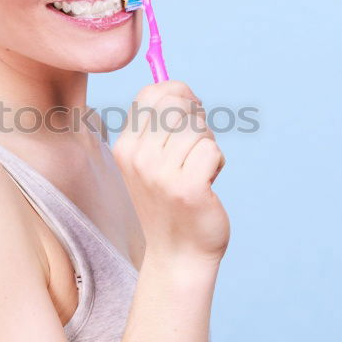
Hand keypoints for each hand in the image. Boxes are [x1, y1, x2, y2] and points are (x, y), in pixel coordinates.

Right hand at [112, 80, 229, 267]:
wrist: (179, 253)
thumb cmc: (172, 202)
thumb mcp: (152, 160)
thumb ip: (160, 124)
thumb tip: (180, 88)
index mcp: (125, 146)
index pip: (152, 93)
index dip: (179, 96)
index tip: (188, 118)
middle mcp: (137, 157)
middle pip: (176, 101)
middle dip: (197, 118)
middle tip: (196, 146)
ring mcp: (160, 174)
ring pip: (198, 127)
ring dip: (208, 145)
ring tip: (198, 170)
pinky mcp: (187, 188)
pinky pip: (212, 150)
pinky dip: (217, 163)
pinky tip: (207, 183)